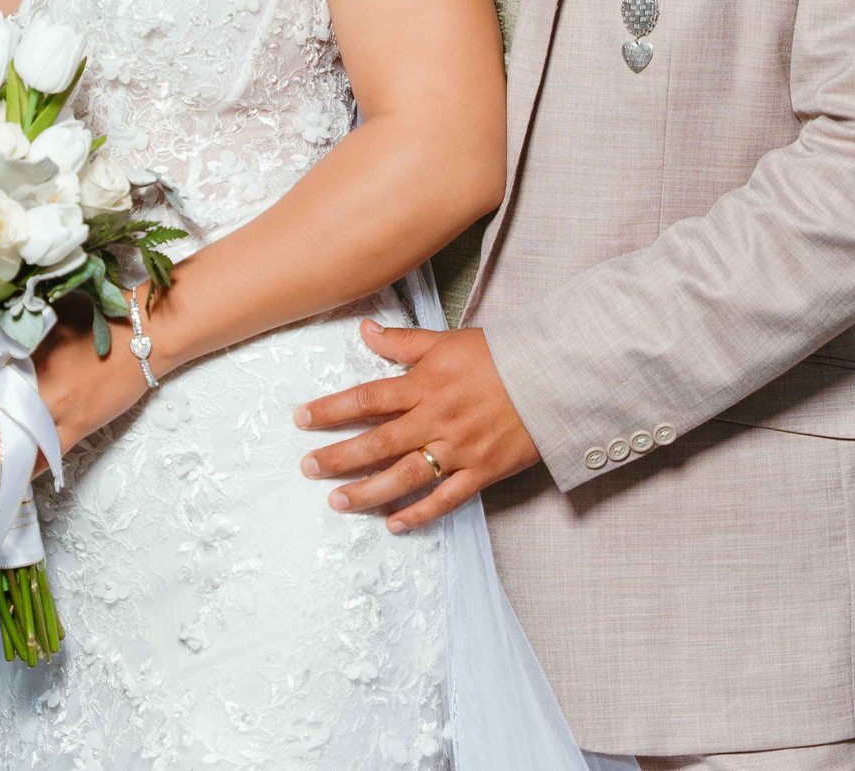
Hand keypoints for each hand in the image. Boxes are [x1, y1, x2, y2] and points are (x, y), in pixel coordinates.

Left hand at [15, 315, 147, 473]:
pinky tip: (1, 481)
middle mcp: (32, 387)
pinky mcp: (75, 429)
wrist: (145, 334)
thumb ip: (18, 332)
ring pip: (9, 445)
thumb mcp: (49, 316)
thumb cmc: (100, 315)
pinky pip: (42, 459)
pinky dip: (20, 471)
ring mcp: (53, 412)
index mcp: (22, 354)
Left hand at [294, 321, 541, 531]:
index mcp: (426, 384)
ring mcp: (459, 448)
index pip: (368, 397)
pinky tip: (393, 524)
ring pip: (404, 476)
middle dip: (339, 456)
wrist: (553, 377)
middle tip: (308, 467)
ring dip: (368, 491)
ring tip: (337, 501)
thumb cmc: (500, 356)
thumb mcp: (448, 341)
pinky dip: (418, 514)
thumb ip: (403, 342)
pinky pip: (445, 499)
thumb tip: (364, 331)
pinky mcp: (482, 472)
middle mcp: (437, 418)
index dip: (331, 409)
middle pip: (378, 442)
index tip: (301, 418)